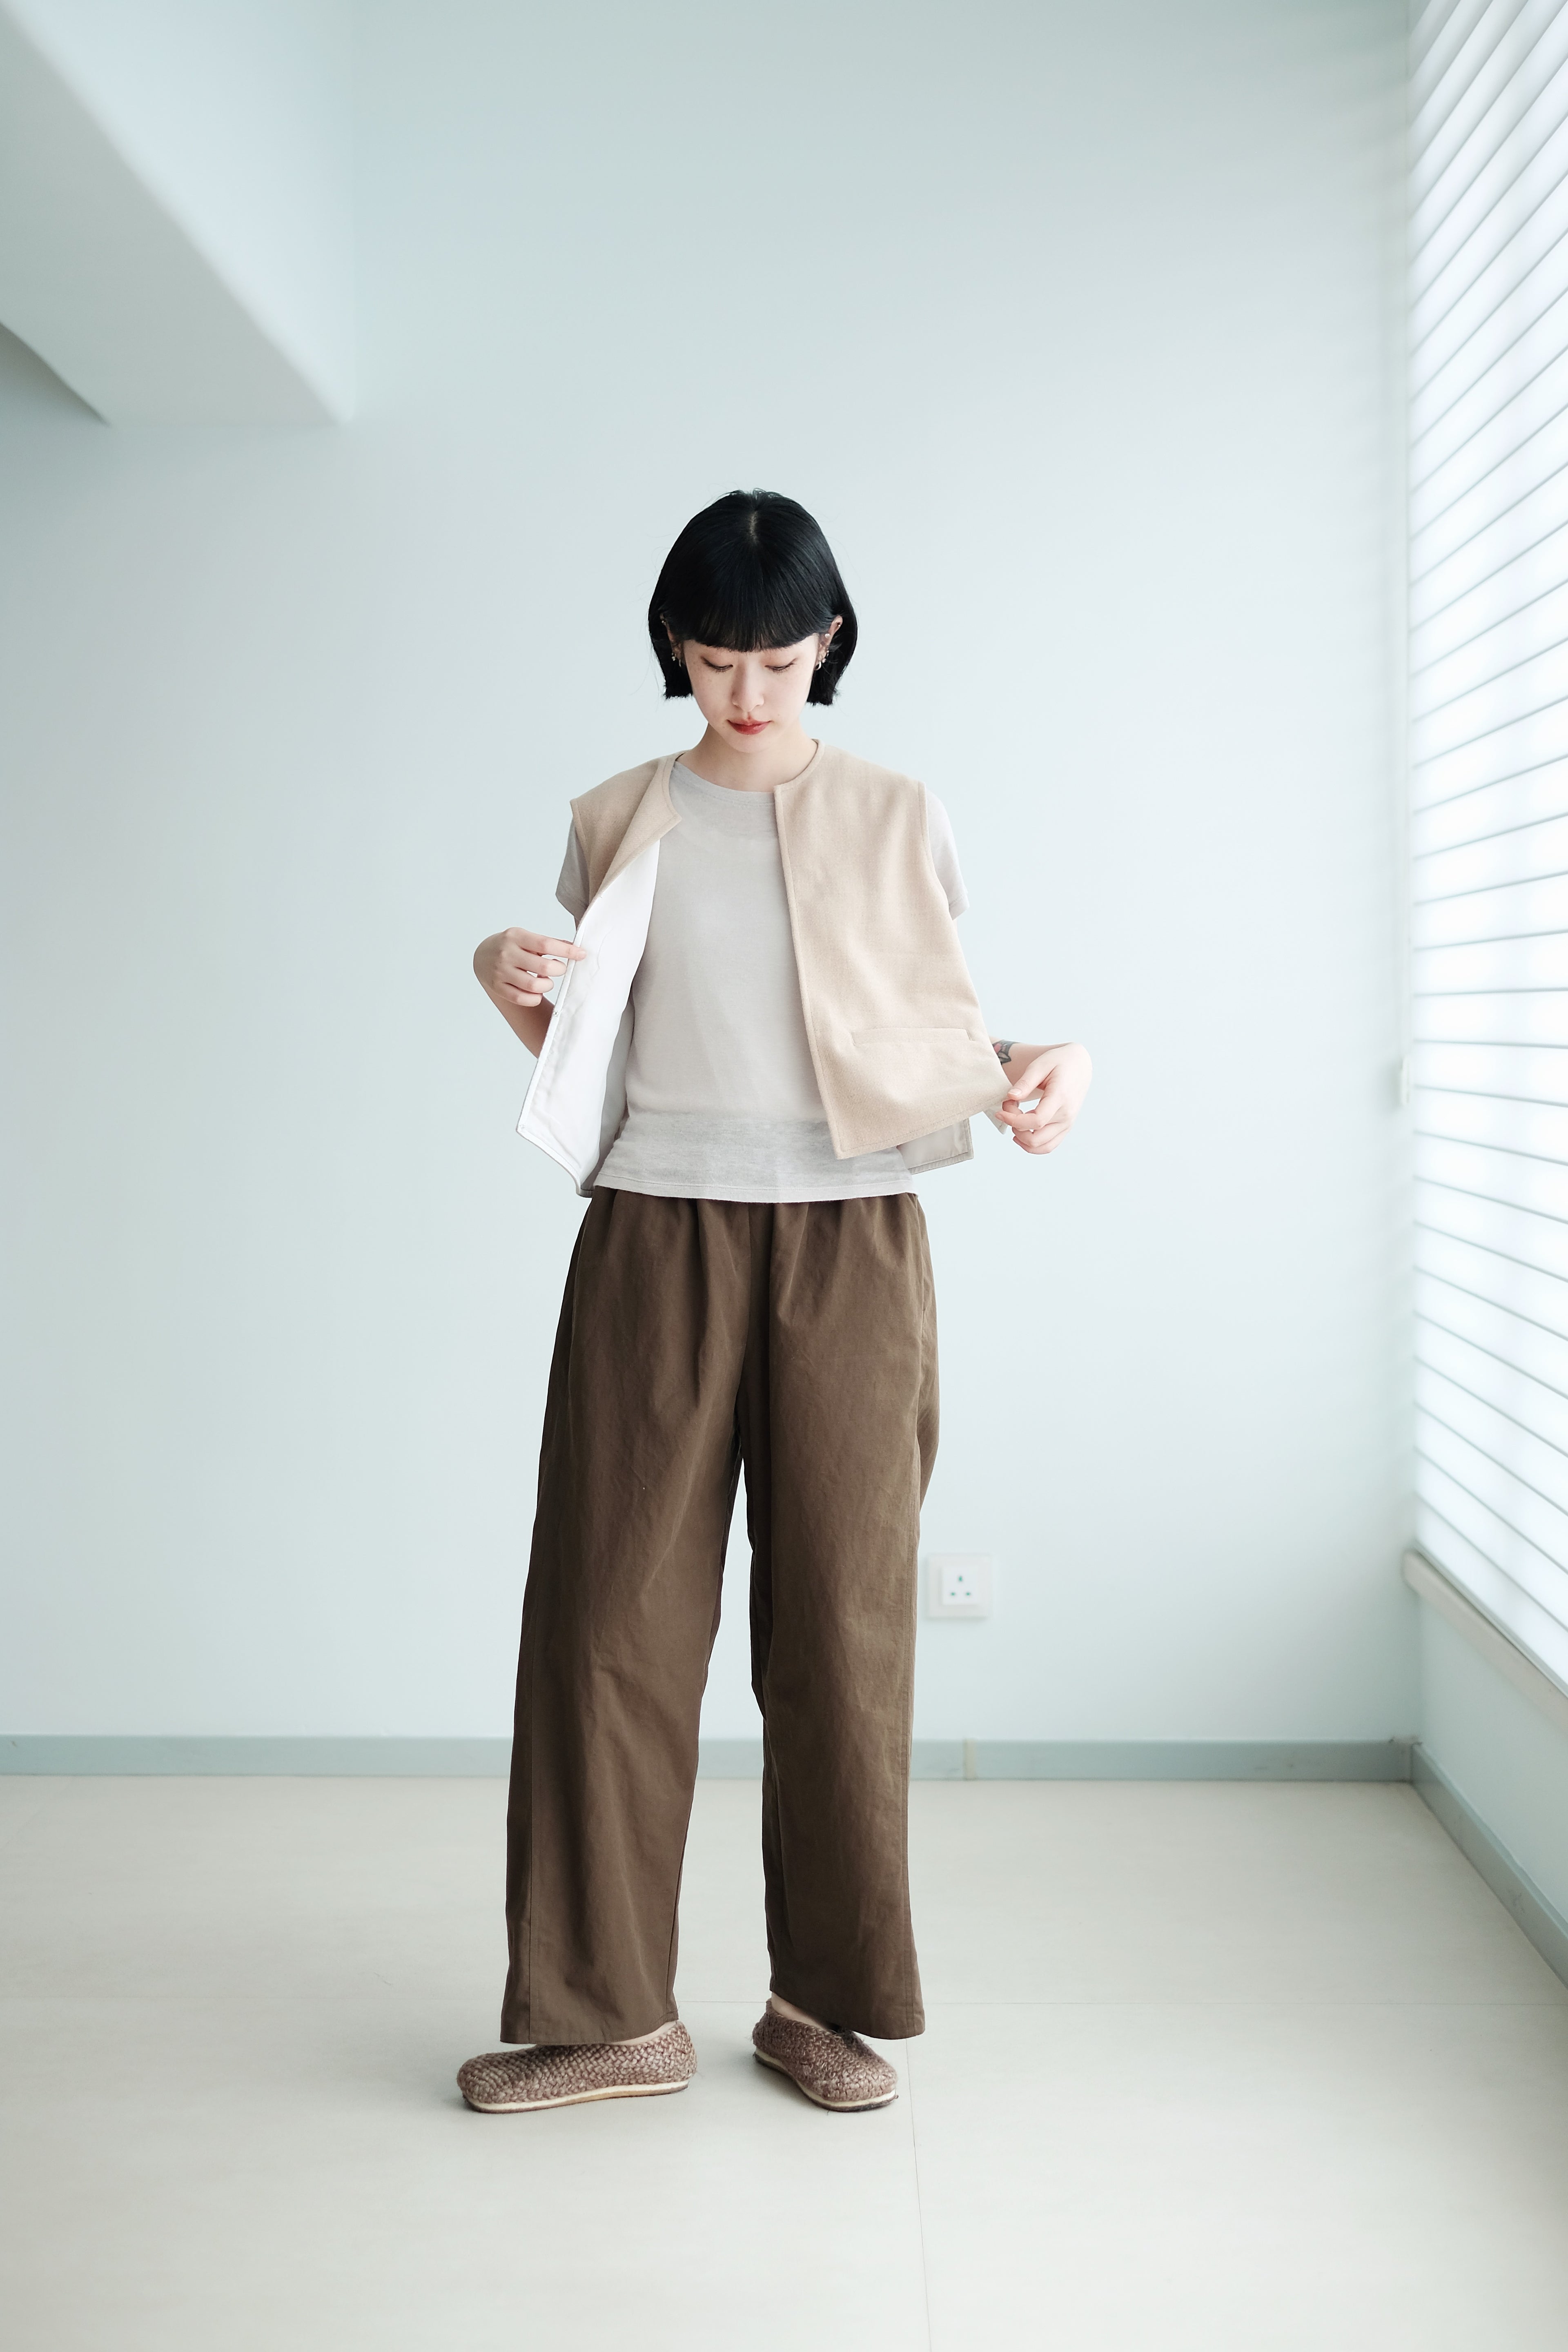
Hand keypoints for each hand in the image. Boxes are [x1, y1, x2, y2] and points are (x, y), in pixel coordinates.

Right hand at [473, 926, 585, 1009]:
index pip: (546, 944)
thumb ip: (548, 942)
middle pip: (543, 967)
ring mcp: (501, 971)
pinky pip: (522, 998)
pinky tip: (536, 992)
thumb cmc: (511, 946)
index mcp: (516, 936)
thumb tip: (575, 949)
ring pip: (533, 985)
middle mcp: (507, 953)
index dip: (567, 951)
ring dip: (547, 985)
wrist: (482, 956)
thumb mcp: (526, 938)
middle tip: (560, 970)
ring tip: (546, 981)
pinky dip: (535, 998)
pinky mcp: (498, 987)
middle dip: (559, 970)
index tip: (581, 955)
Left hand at [991, 1039, 1091, 1155]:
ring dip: (1022, 1138)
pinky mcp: (1066, 1127)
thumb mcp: (1040, 1065)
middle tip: (1008, 1108)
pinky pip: (1049, 1146)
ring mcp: (1068, 1123)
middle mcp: (1067, 1115)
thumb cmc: (1058, 1062)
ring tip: (1015, 1120)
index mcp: (1061, 1097)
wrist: (1079, 1065)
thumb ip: (1025, 1082)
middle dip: (1015, 1127)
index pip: (1036, 1121)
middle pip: (1036, 1138)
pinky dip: (1032, 1144)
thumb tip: (1011, 1096)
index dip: (1014, 1120)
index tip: (1000, 1111)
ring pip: (1042, 1147)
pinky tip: (1021, 1131)